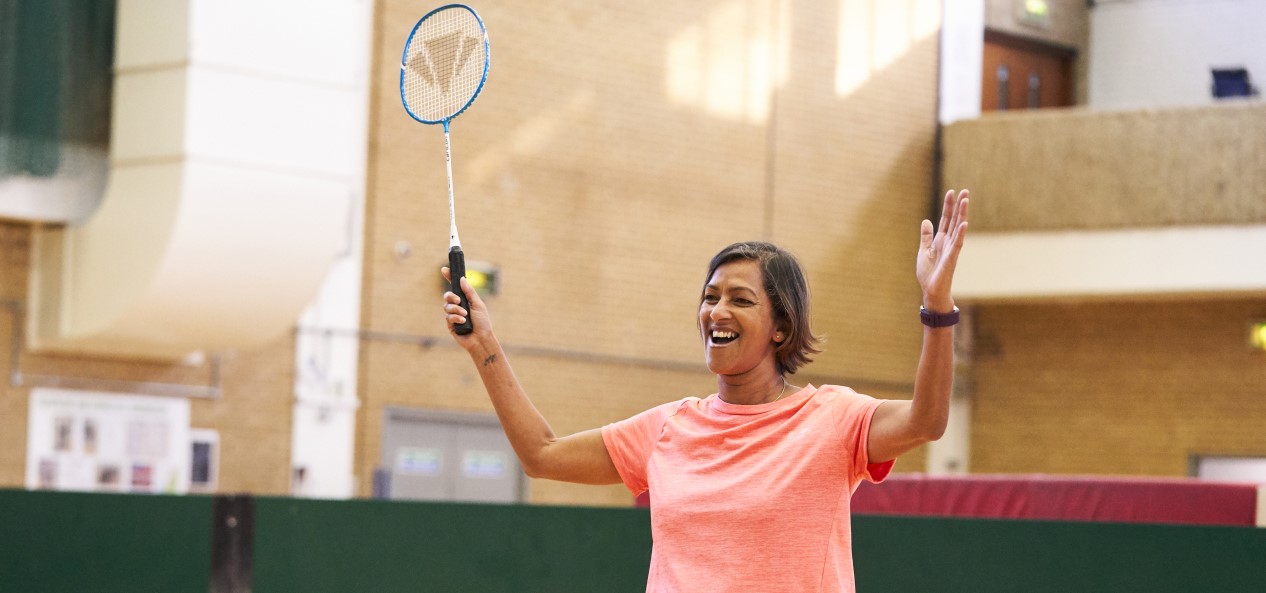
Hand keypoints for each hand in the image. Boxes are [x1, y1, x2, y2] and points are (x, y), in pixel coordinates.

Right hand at [441, 266, 492, 348]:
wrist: (481, 339)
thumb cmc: (483, 322)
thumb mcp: (478, 304)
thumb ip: (469, 292)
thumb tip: (462, 279)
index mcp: (465, 300)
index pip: (455, 287)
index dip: (449, 278)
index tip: (444, 269)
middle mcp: (458, 306)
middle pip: (447, 296)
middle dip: (451, 296)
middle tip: (458, 300)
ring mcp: (453, 315)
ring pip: (446, 306)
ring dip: (456, 310)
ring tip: (465, 315)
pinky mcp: (450, 324)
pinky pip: (448, 317)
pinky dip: (456, 318)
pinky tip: (463, 322)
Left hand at [916, 189, 968, 311]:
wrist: (931, 290)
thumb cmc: (928, 273)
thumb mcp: (924, 251)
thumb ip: (926, 236)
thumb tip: (926, 220)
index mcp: (940, 240)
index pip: (946, 219)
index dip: (948, 206)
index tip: (952, 192)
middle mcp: (948, 242)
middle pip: (954, 220)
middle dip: (958, 206)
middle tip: (965, 191)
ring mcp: (951, 249)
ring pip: (958, 228)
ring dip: (962, 214)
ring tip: (966, 200)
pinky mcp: (952, 258)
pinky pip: (957, 244)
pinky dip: (960, 233)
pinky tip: (964, 223)